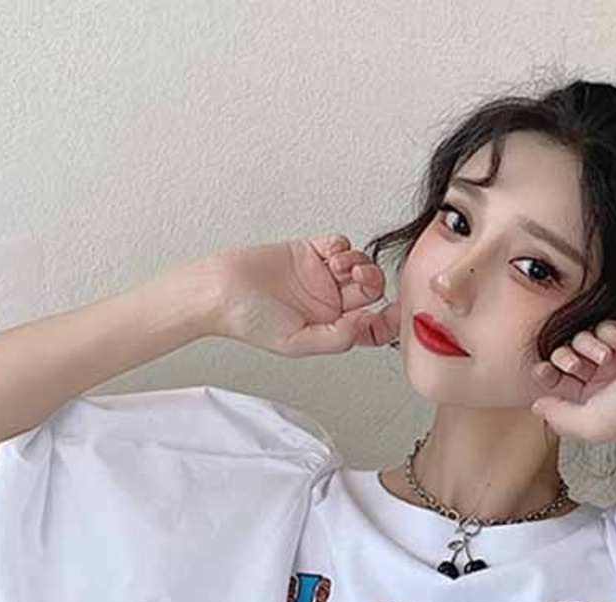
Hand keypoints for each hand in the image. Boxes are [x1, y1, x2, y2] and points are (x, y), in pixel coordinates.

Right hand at [212, 236, 400, 357]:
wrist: (219, 290)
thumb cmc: (250, 321)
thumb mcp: (297, 343)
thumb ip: (337, 338)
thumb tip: (368, 323)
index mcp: (330, 328)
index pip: (371, 327)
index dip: (387, 321)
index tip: (395, 313)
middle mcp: (329, 303)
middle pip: (370, 291)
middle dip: (372, 283)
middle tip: (359, 280)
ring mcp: (321, 276)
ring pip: (359, 265)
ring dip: (357, 262)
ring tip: (337, 267)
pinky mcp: (309, 251)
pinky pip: (339, 244)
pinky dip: (341, 246)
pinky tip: (328, 254)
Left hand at [528, 319, 615, 443]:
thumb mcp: (589, 425)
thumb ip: (558, 418)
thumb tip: (537, 406)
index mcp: (591, 403)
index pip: (557, 385)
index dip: (546, 375)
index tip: (543, 371)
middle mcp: (600, 380)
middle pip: (563, 358)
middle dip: (563, 359)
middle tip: (575, 366)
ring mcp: (614, 357)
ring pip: (580, 339)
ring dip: (588, 347)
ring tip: (606, 358)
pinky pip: (603, 326)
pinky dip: (612, 336)